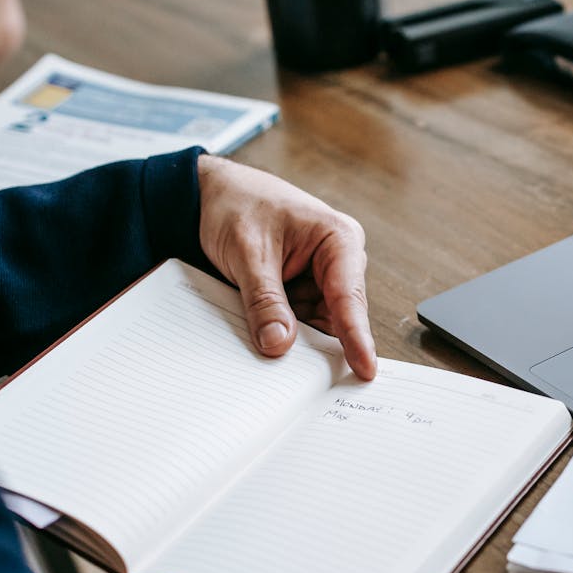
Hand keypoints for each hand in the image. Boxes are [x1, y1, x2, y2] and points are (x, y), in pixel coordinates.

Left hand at [196, 155, 377, 379]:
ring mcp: (320, 276)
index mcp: (338, 239)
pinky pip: (299, 320)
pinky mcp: (302, 289)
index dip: (357, 336)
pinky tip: (267, 337)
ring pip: (317, 323)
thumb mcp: (248, 254)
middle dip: (320, 343)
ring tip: (272, 347)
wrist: (208, 194)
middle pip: (339, 315)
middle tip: (308, 378)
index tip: (364, 368)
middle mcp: (337, 259)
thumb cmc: (236, 205)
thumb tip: (278, 344)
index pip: (349, 297)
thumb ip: (265, 301)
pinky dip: (283, 330)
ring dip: (297, 338)